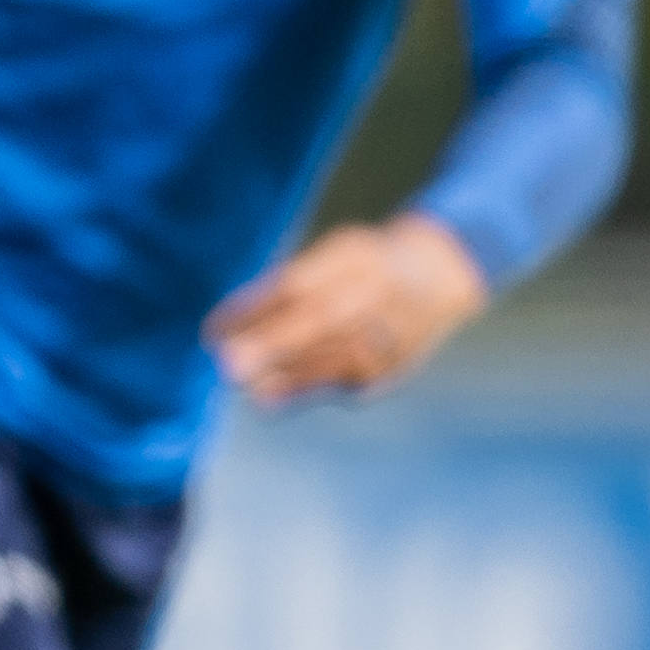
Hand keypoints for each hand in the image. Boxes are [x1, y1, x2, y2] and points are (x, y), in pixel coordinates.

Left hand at [207, 212, 488, 404]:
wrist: (438, 278)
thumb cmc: (365, 264)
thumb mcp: (333, 255)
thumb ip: (286, 285)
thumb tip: (229, 323)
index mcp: (357, 259)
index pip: (297, 286)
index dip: (253, 311)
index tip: (211, 332)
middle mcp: (377, 294)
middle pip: (319, 322)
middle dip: (272, 346)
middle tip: (229, 365)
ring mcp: (390, 331)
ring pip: (334, 357)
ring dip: (285, 374)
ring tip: (245, 385)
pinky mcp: (392, 367)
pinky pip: (345, 378)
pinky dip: (305, 386)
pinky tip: (268, 394)